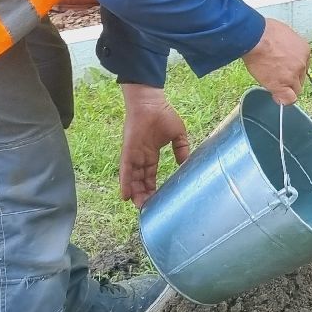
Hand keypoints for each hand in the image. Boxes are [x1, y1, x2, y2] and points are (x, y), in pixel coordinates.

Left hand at [118, 82, 188, 207]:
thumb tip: (186, 164)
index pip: (150, 176)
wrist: (151, 102)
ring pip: (133, 179)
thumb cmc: (163, 115)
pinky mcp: (128, 151)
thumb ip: (181, 150)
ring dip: (135, 193)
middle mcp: (140, 157)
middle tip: (148, 209)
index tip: (156, 200)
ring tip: (140, 207)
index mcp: (151, 154)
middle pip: (140, 181)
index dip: (151, 188)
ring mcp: (133, 155)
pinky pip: (125, 170)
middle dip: (143, 195)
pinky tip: (126, 196)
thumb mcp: (178, 135)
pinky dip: (125, 183)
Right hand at [241, 17, 310, 106]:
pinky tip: (276, 96)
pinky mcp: (282, 84)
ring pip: (295, 90)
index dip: (293, 69)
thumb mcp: (284, 34)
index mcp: (304, 50)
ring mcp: (292, 75)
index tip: (285, 70)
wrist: (255, 37)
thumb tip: (281, 50)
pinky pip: (288, 99)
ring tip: (274, 84)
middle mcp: (302, 63)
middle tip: (277, 76)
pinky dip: (283, 100)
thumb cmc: (264, 31)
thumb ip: (287, 46)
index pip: (303, 66)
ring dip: (286, 88)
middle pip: (300, 78)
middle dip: (290, 79)